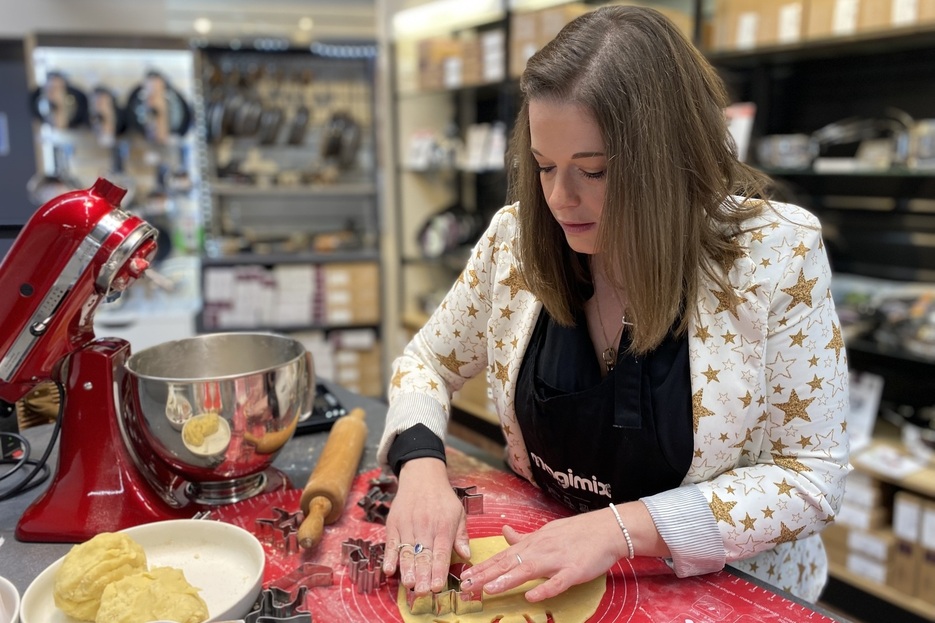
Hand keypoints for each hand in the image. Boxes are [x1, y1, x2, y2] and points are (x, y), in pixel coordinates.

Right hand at [381, 458, 470, 594]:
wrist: (421, 476)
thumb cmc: (442, 498)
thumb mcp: (458, 512)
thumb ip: (461, 535)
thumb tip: (466, 555)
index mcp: (443, 526)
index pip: (441, 552)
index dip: (438, 570)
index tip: (437, 586)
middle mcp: (424, 526)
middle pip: (423, 555)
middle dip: (422, 575)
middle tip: (422, 592)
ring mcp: (407, 525)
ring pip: (407, 552)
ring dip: (407, 570)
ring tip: (409, 585)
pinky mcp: (394, 524)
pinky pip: (391, 543)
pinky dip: (389, 557)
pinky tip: (389, 570)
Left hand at [459, 509, 627, 601]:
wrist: (606, 529)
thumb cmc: (576, 533)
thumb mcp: (545, 532)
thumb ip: (524, 537)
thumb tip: (505, 532)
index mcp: (533, 543)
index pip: (502, 556)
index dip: (483, 567)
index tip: (464, 577)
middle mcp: (540, 550)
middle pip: (509, 563)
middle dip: (486, 575)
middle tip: (466, 585)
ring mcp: (557, 560)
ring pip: (528, 570)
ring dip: (507, 580)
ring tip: (488, 589)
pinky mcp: (574, 571)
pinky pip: (557, 582)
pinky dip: (544, 589)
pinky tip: (530, 596)